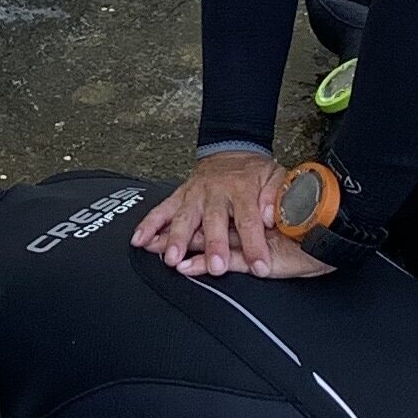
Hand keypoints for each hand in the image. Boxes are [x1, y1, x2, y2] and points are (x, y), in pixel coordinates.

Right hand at [133, 150, 331, 281]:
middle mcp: (216, 192)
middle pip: (214, 220)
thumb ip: (277, 196)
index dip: (255, 244)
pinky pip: (161, 210)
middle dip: (214, 245)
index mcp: (242, 188)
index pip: (250, 219)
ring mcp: (194, 195)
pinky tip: (140, 240)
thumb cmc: (255, 173)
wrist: (232, 150)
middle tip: (215, 266)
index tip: (260, 266)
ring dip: (176, 239)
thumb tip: (273, 216)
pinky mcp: (179, 196)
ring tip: (172, 259)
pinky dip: (149, 225)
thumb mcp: (277, 177)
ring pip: (184, 217)